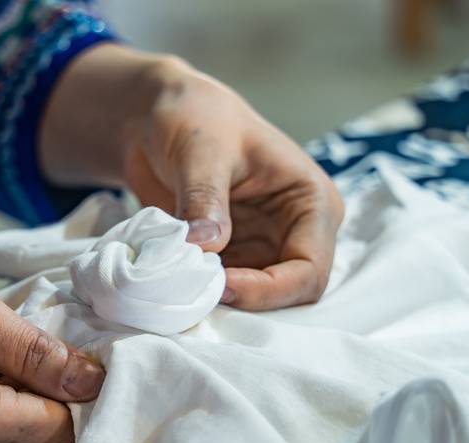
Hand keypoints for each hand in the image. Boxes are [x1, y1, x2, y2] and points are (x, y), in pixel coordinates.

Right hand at [0, 237, 104, 442]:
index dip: (87, 390)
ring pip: (14, 417)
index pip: (59, 429)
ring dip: (26, 375)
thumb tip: (90, 380)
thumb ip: (25, 346)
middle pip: (39, 428)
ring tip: (9, 321)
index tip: (97, 343)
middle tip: (53, 321)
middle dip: (59, 381)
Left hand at [40, 43, 342, 310]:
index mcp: (311, 202)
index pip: (309, 269)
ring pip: (252, 299)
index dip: (269, 289)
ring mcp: (261, 248)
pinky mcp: (229, 257)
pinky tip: (171, 282)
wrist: (157, 117)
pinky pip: (221, 291)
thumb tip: (206, 248)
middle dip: (244, 299)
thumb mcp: (201, 151)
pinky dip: (198, 292)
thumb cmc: (194, 116)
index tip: (220, 287)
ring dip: (216, 300)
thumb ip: (205, 198)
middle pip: (286, 294)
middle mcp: (294, 232)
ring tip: (177, 286)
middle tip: (194, 294)